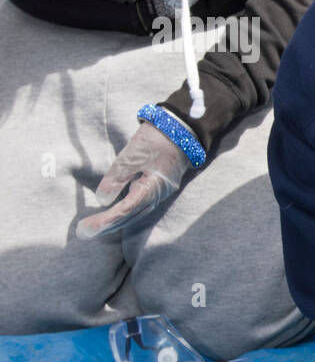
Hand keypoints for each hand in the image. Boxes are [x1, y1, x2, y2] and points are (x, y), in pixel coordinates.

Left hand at [75, 122, 190, 238]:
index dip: (104, 221)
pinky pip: (140, 206)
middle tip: (84, 232)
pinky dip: (126, 213)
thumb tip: (102, 200)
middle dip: (107, 226)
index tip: (84, 228)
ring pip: (136, 214)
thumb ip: (117, 177)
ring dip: (116, 222)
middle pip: (130, 217)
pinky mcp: (159, 187)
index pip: (124, 211)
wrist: (183, 129)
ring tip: (96, 227)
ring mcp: (160, 192)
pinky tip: (116, 214)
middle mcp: (158, 195)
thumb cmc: (157, 140)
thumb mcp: (133, 155)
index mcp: (151, 189)